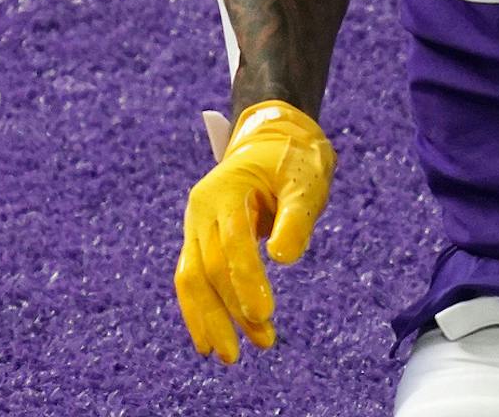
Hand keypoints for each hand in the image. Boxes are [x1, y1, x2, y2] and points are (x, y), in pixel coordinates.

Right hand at [174, 101, 335, 363]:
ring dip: (212, 319)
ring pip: (193, 279)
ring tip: (233, 355)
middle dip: (231, 309)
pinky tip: (209, 341)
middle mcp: (201, 208)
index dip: (247, 279)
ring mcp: (195, 225)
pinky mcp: (198, 241)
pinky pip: (192, 279)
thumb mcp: (305, 182)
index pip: (232, 241)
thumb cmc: (293, 163)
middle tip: (262, 343)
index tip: (265, 314)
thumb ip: (295, 218)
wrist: (272, 142)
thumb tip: (282, 259)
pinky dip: (199, 311)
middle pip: (209, 266)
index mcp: (225, 189)